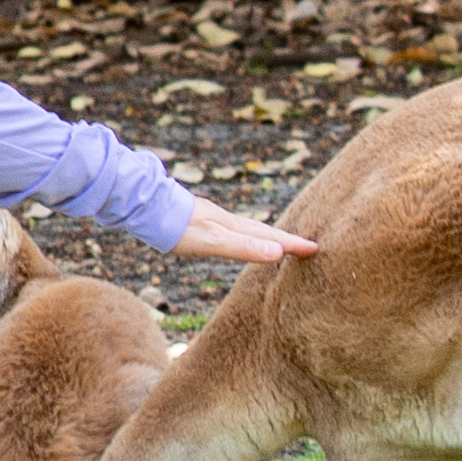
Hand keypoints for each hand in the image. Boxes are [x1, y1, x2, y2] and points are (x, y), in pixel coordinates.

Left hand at [173, 200, 318, 262]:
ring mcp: (212, 218)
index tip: (315, 249)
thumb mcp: (212, 242)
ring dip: (265, 235)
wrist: (146, 206)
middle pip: (262, 230)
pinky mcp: (199, 220)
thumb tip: (277, 253)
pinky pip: (231, 228)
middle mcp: (226, 220)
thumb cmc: (178, 228)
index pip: (270, 237)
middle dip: (285, 238)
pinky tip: (234, 236)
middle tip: (305, 245)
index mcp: (233, 227)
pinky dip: (244, 233)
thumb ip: (243, 248)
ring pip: (246, 227)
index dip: (292, 244)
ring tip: (276, 241)